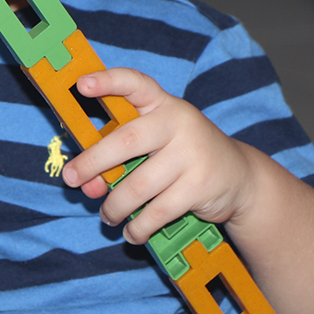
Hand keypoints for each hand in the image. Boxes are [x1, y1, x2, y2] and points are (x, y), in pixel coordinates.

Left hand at [59, 68, 256, 243]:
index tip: (81, 84)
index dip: (107, 81)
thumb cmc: (182, 155)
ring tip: (107, 215)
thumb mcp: (157, 142)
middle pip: (126, 140)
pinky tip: (131, 232)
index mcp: (162, 104)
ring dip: (115, 205)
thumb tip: (88, 185)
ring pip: (139, 185)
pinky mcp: (200, 185)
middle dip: (93, 162)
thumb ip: (121, 155)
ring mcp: (191, 154)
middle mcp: (178, 122)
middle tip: (72, 179)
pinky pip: (158, 211)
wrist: (241, 176)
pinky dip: (139, 226)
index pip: (135, 83)